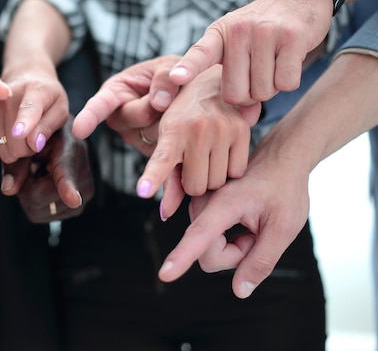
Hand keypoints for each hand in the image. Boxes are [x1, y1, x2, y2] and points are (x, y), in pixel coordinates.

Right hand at [0, 63, 68, 163]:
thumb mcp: (59, 109)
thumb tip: (35, 144)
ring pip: (2, 148)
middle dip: (27, 148)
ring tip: (22, 135)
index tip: (19, 133)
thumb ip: (49, 126)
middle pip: (14, 140)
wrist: (26, 78)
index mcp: (35, 90)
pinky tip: (8, 138)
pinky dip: (0, 149)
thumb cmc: (47, 98)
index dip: (24, 123)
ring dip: (14, 150)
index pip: (28, 108)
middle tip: (33, 137)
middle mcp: (7, 95)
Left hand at [0, 117, 93, 222]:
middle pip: (38, 198)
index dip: (68, 188)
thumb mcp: (26, 144)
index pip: (66, 173)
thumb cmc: (44, 140)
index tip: (73, 200)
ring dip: (30, 196)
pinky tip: (45, 186)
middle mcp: (82, 177)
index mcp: (69, 152)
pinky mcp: (77, 209)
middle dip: (25, 187)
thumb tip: (8, 190)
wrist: (67, 143)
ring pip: (38, 211)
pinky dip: (36, 204)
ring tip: (39, 175)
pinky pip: (42, 215)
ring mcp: (82, 196)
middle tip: (30, 169)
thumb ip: (15, 165)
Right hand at [72, 55, 181, 140]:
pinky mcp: (150, 151)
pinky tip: (181, 121)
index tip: (79, 131)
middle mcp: (119, 119)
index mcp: (113, 93)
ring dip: (174, 117)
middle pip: (138, 116)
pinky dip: (180, 131)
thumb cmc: (171, 73)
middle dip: (159, 103)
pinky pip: (168, 143)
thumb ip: (164, 76)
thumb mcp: (167, 65)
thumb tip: (160, 102)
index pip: (98, 105)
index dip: (89, 118)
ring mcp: (134, 137)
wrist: (187, 92)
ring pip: (156, 131)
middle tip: (173, 91)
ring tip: (178, 104)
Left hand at [134, 65, 258, 218]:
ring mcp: (222, 128)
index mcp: (171, 131)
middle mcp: (196, 129)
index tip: (142, 191)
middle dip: (193, 183)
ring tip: (207, 154)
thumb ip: (165, 178)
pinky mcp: (242, 129)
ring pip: (218, 182)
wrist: (208, 83)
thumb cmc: (182, 118)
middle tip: (192, 163)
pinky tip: (223, 152)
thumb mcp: (167, 141)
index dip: (152, 178)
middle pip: (197, 187)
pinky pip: (237, 171)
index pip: (160, 160)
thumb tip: (165, 214)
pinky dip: (230, 169)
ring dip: (212, 177)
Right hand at [156, 133, 309, 298]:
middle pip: (208, 254)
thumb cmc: (284, 189)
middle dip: (236, 255)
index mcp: (225, 203)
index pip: (200, 236)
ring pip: (208, 250)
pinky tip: (244, 222)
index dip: (182, 258)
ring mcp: (199, 206)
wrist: (279, 159)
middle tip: (258, 234)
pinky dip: (228, 239)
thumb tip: (239, 291)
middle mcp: (203, 203)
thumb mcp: (284, 228)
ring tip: (253, 224)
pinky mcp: (200, 210)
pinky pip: (208, 240)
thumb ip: (261, 261)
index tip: (165, 274)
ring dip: (234, 247)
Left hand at [160, 0, 332, 105]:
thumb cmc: (262, 31)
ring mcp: (265, 32)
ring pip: (262, 92)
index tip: (176, 78)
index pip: (200, 54)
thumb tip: (245, 119)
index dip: (188, 68)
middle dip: (248, 95)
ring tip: (273, 63)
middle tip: (257, 74)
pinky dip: (289, 81)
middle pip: (236, 93)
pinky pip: (285, 83)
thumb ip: (233, 80)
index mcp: (218, 34)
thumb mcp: (237, 45)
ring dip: (270, 87)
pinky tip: (289, 61)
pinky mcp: (292, 38)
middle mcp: (238, 31)